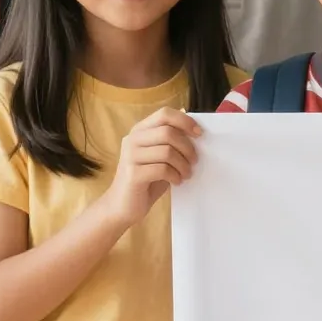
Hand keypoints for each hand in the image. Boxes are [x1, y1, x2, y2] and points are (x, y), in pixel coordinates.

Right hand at [99, 108, 200, 228]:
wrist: (122, 206)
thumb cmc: (147, 179)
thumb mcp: (160, 157)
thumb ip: (172, 141)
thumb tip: (194, 128)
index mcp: (139, 131)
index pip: (164, 114)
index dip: (184, 121)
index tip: (199, 134)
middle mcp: (132, 140)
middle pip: (168, 132)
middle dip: (187, 147)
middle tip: (194, 161)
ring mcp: (130, 156)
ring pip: (167, 151)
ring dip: (183, 164)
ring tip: (186, 174)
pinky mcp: (133, 174)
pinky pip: (162, 169)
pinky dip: (175, 176)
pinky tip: (177, 181)